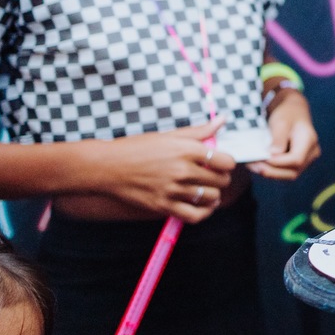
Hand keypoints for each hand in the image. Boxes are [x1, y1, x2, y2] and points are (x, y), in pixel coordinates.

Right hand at [93, 116, 235, 222]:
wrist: (108, 167)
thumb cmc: (138, 148)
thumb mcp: (170, 135)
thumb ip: (199, 130)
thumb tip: (222, 119)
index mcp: (187, 150)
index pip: (226, 161)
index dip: (227, 162)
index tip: (221, 162)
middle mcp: (182, 171)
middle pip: (221, 180)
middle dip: (221, 177)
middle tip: (213, 175)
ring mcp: (173, 190)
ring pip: (211, 197)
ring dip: (214, 194)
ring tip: (208, 189)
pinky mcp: (163, 206)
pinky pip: (195, 216)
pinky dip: (204, 212)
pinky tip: (203, 205)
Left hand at [247, 90, 319, 179]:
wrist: (293, 112)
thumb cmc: (287, 114)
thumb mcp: (281, 122)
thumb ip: (278, 139)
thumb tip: (272, 155)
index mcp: (309, 141)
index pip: (296, 159)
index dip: (278, 162)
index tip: (262, 158)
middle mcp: (312, 153)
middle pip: (294, 171)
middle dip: (272, 171)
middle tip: (253, 165)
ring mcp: (306, 160)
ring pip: (289, 175)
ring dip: (270, 173)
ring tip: (253, 165)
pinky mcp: (298, 164)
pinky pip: (286, 172)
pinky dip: (272, 170)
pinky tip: (258, 165)